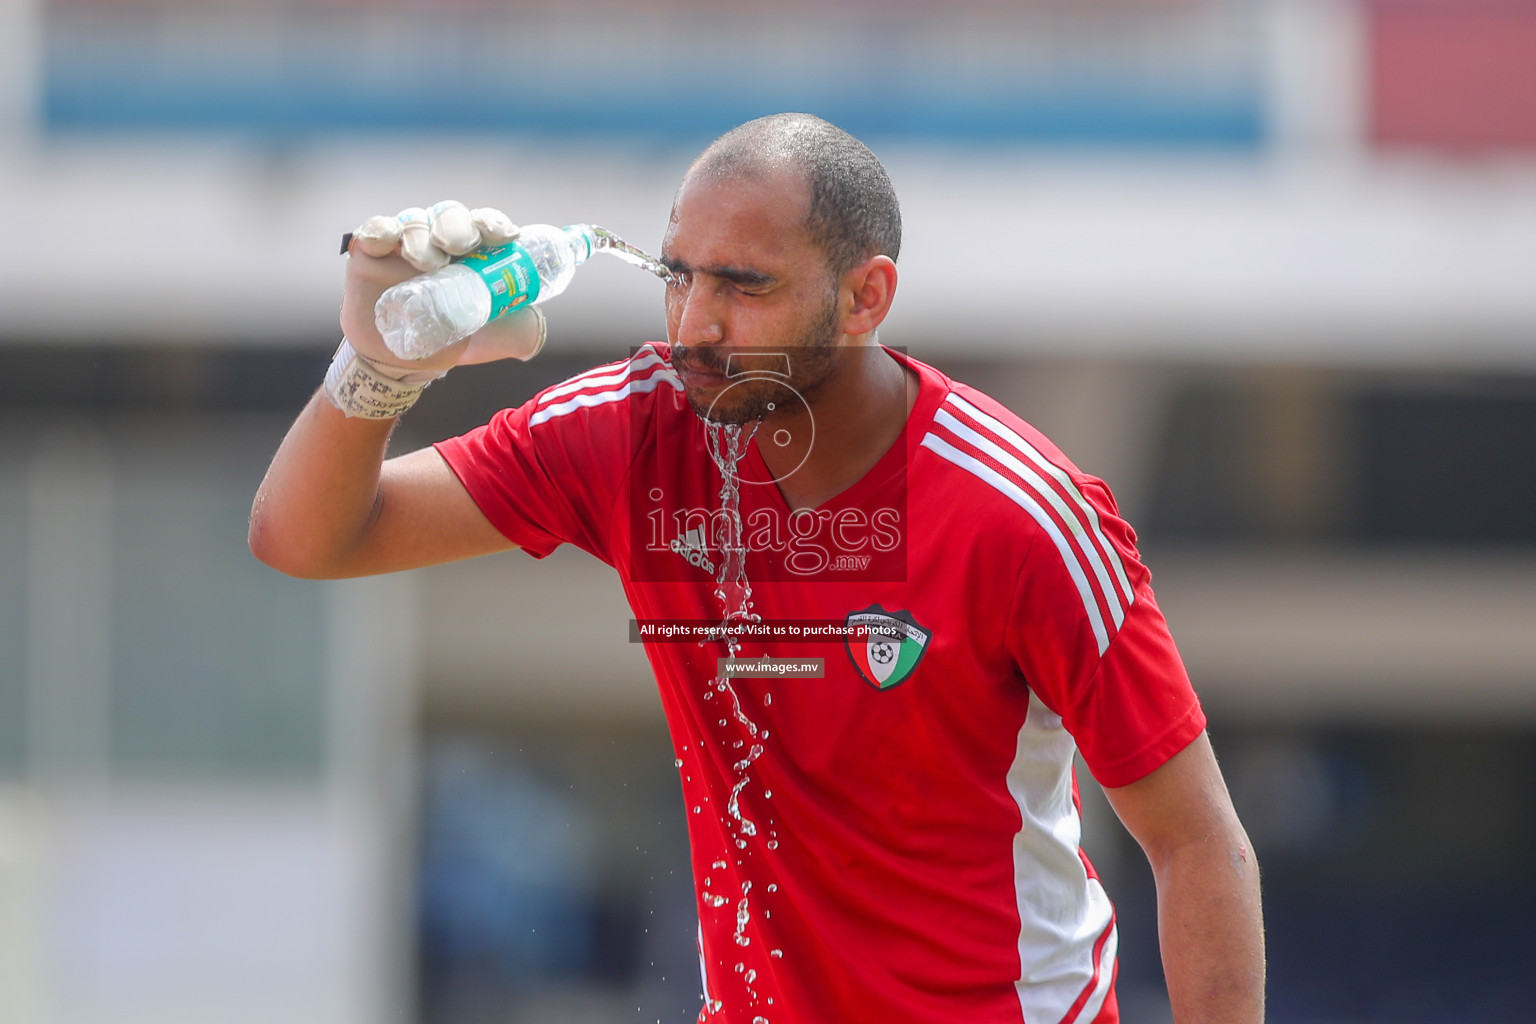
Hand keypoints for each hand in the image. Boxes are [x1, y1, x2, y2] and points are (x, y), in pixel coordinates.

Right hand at [340, 201, 539, 370]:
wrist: (402, 363)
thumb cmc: (449, 340)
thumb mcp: (490, 338)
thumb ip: (518, 332)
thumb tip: (535, 331)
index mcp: (470, 252)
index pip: (484, 225)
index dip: (494, 224)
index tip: (505, 237)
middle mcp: (437, 239)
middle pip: (450, 216)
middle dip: (459, 226)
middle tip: (462, 246)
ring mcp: (402, 244)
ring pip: (413, 221)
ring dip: (422, 235)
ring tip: (427, 263)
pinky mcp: (369, 252)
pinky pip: (373, 230)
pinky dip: (380, 230)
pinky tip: (386, 241)